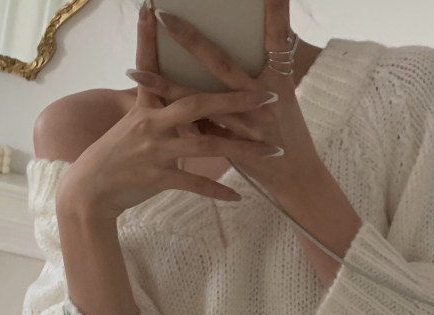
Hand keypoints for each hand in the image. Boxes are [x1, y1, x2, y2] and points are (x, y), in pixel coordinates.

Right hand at [56, 2, 280, 221]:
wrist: (91, 189)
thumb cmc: (115, 156)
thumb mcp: (133, 126)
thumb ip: (157, 111)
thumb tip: (178, 98)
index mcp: (145, 107)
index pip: (150, 67)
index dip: (150, 39)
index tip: (153, 9)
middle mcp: (150, 124)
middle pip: (196, 104)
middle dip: (232, 100)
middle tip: (266, 97)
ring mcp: (155, 151)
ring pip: (205, 147)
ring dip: (241, 149)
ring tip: (270, 152)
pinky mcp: (158, 177)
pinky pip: (194, 185)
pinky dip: (216, 191)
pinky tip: (238, 196)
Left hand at [125, 0, 325, 200]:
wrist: (299, 179)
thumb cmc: (291, 133)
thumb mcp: (283, 98)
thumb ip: (258, 74)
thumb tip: (235, 45)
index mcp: (280, 81)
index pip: (277, 37)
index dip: (275, 11)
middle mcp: (265, 102)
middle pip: (224, 65)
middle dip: (193, 41)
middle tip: (166, 16)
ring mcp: (249, 127)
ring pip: (200, 103)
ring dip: (166, 86)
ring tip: (134, 71)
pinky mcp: (235, 149)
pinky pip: (200, 134)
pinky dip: (178, 120)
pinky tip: (152, 115)